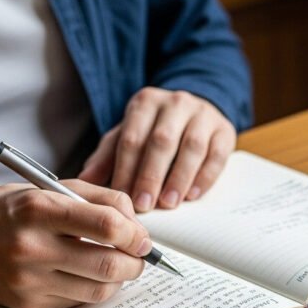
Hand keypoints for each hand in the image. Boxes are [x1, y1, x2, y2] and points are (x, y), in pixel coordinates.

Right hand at [0, 180, 151, 307]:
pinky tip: (86, 275)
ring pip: (98, 290)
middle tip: (139, 257)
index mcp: (39, 209)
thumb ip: (101, 199)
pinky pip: (78, 302)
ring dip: (119, 280)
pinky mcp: (27, 303)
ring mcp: (27, 279)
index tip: (142, 238)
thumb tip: (137, 226)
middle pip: (108, 264)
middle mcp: (31, 246)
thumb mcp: (52, 189)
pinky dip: (92, 289)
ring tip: (116, 266)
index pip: (106, 225)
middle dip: (136, 263)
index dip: (135, 234)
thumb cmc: (15, 211)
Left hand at [78, 87, 236, 211]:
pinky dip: (205, 177)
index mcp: (146, 102)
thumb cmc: (157, 128)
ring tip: (169, 203)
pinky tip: (193, 195)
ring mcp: (203, 115)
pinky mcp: (225, 131)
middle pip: (162, 142)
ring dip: (179, 178)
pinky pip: (217, 155)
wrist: (196, 110)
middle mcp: (176, 103)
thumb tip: (83, 180)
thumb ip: (107, 156)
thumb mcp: (129, 134)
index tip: (121, 197)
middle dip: (151, 176)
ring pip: (192, 147)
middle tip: (144, 205)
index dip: (126, 169)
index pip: (133, 137)